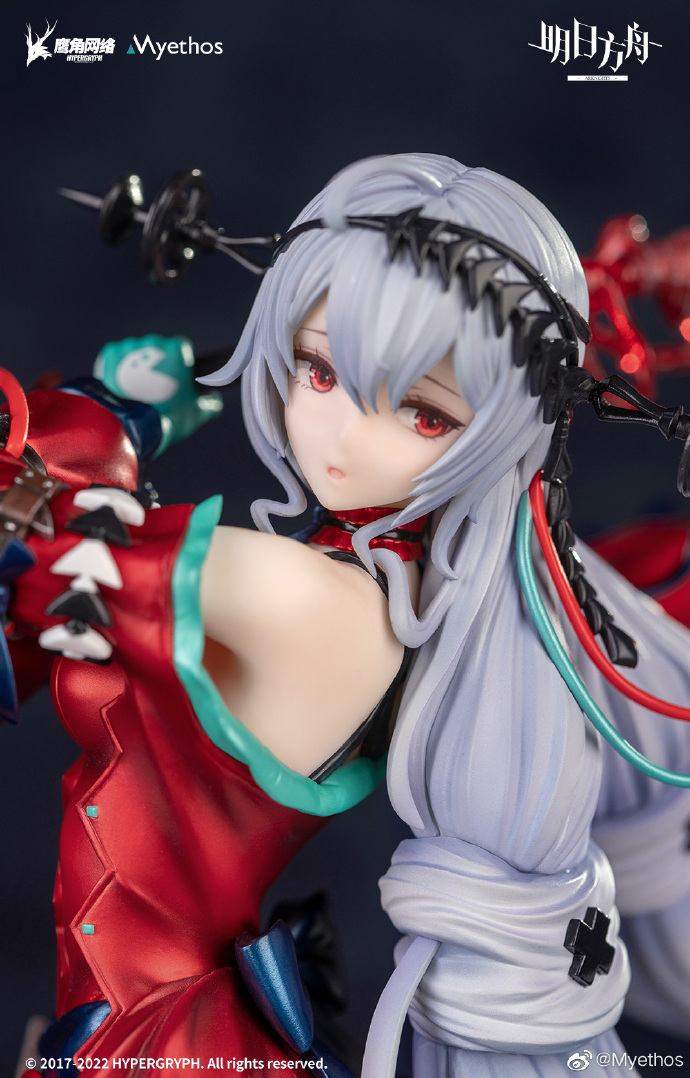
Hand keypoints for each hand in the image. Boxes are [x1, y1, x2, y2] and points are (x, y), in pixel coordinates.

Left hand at [94, 334, 222, 453]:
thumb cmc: (167, 417)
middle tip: (157, 390)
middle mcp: (153, 342)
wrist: (129, 426)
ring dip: (138, 368)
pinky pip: (117, 358)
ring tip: (138, 392)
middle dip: (158, 366)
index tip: (177, 381)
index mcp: (177, 349)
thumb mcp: (198, 413)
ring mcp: (130, 346)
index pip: (182, 348)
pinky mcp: (109, 354)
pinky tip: (123, 388)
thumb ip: (211, 402)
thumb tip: (213, 399)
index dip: (181, 365)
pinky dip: (119, 370)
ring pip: (137, 354)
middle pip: (158, 350)